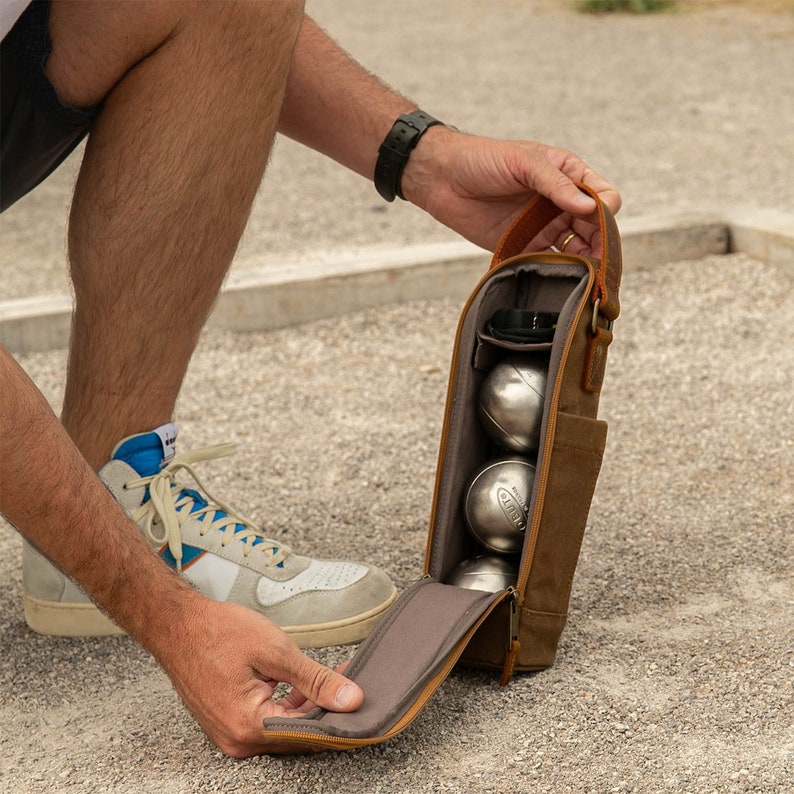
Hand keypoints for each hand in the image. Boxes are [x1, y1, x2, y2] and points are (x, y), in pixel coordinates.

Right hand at [150, 598, 362, 756]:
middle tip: (351, 681)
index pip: (310, 735)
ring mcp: (231, 733)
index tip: (362, 700)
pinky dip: (290, 705)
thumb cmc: (219, 632)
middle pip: (298, 735)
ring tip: (334, 677)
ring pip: (285, 728)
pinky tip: (305, 685)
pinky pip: (268, 721)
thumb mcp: (276, 651)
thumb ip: (316, 679)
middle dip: (328, 710)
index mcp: (250, 727)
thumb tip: (351, 700)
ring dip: (310, 706)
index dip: (340, 717)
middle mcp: (238, 740)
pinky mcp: (228, 721)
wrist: (177, 624)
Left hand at [401, 127, 621, 258]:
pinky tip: (556, 279)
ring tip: (581, 275)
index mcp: (567, 176)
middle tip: (597, 260)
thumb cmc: (483, 159)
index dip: (606, 212)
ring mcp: (543, 227)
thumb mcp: (524, 162)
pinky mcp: (523, 247)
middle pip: (595, 229)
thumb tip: (590, 207)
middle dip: (600, 244)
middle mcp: (560, 204)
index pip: (603, 197)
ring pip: (576, 251)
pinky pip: (546, 264)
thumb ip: (556, 184)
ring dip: (582, 263)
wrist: (442, 178)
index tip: (598, 221)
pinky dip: (554, 273)